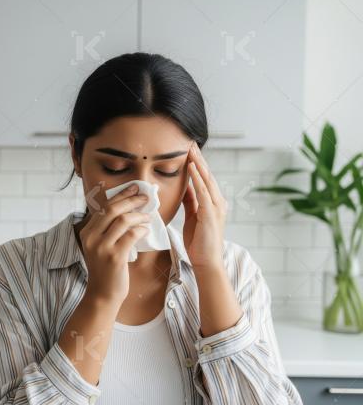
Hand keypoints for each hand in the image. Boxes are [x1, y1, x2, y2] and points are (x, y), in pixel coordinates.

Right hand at [78, 183, 150, 306]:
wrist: (103, 294)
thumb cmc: (105, 269)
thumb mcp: (100, 246)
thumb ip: (108, 229)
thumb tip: (127, 209)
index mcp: (87, 232)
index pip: (104, 207)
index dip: (120, 195)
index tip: (134, 188)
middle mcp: (91, 237)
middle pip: (113, 209)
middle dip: (132, 200)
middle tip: (145, 197)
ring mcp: (102, 247)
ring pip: (124, 220)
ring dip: (140, 215)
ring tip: (148, 216)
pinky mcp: (114, 257)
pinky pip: (132, 235)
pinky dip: (142, 230)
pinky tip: (146, 230)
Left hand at [182, 143, 227, 269]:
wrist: (206, 262)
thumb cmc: (199, 242)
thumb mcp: (192, 217)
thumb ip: (191, 202)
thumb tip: (185, 187)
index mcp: (213, 202)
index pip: (204, 178)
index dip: (198, 163)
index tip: (189, 150)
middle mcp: (218, 202)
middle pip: (207, 175)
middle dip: (199, 158)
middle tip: (190, 142)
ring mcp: (216, 207)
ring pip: (207, 180)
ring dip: (198, 163)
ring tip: (190, 149)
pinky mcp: (211, 213)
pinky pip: (203, 191)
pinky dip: (197, 178)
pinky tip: (192, 167)